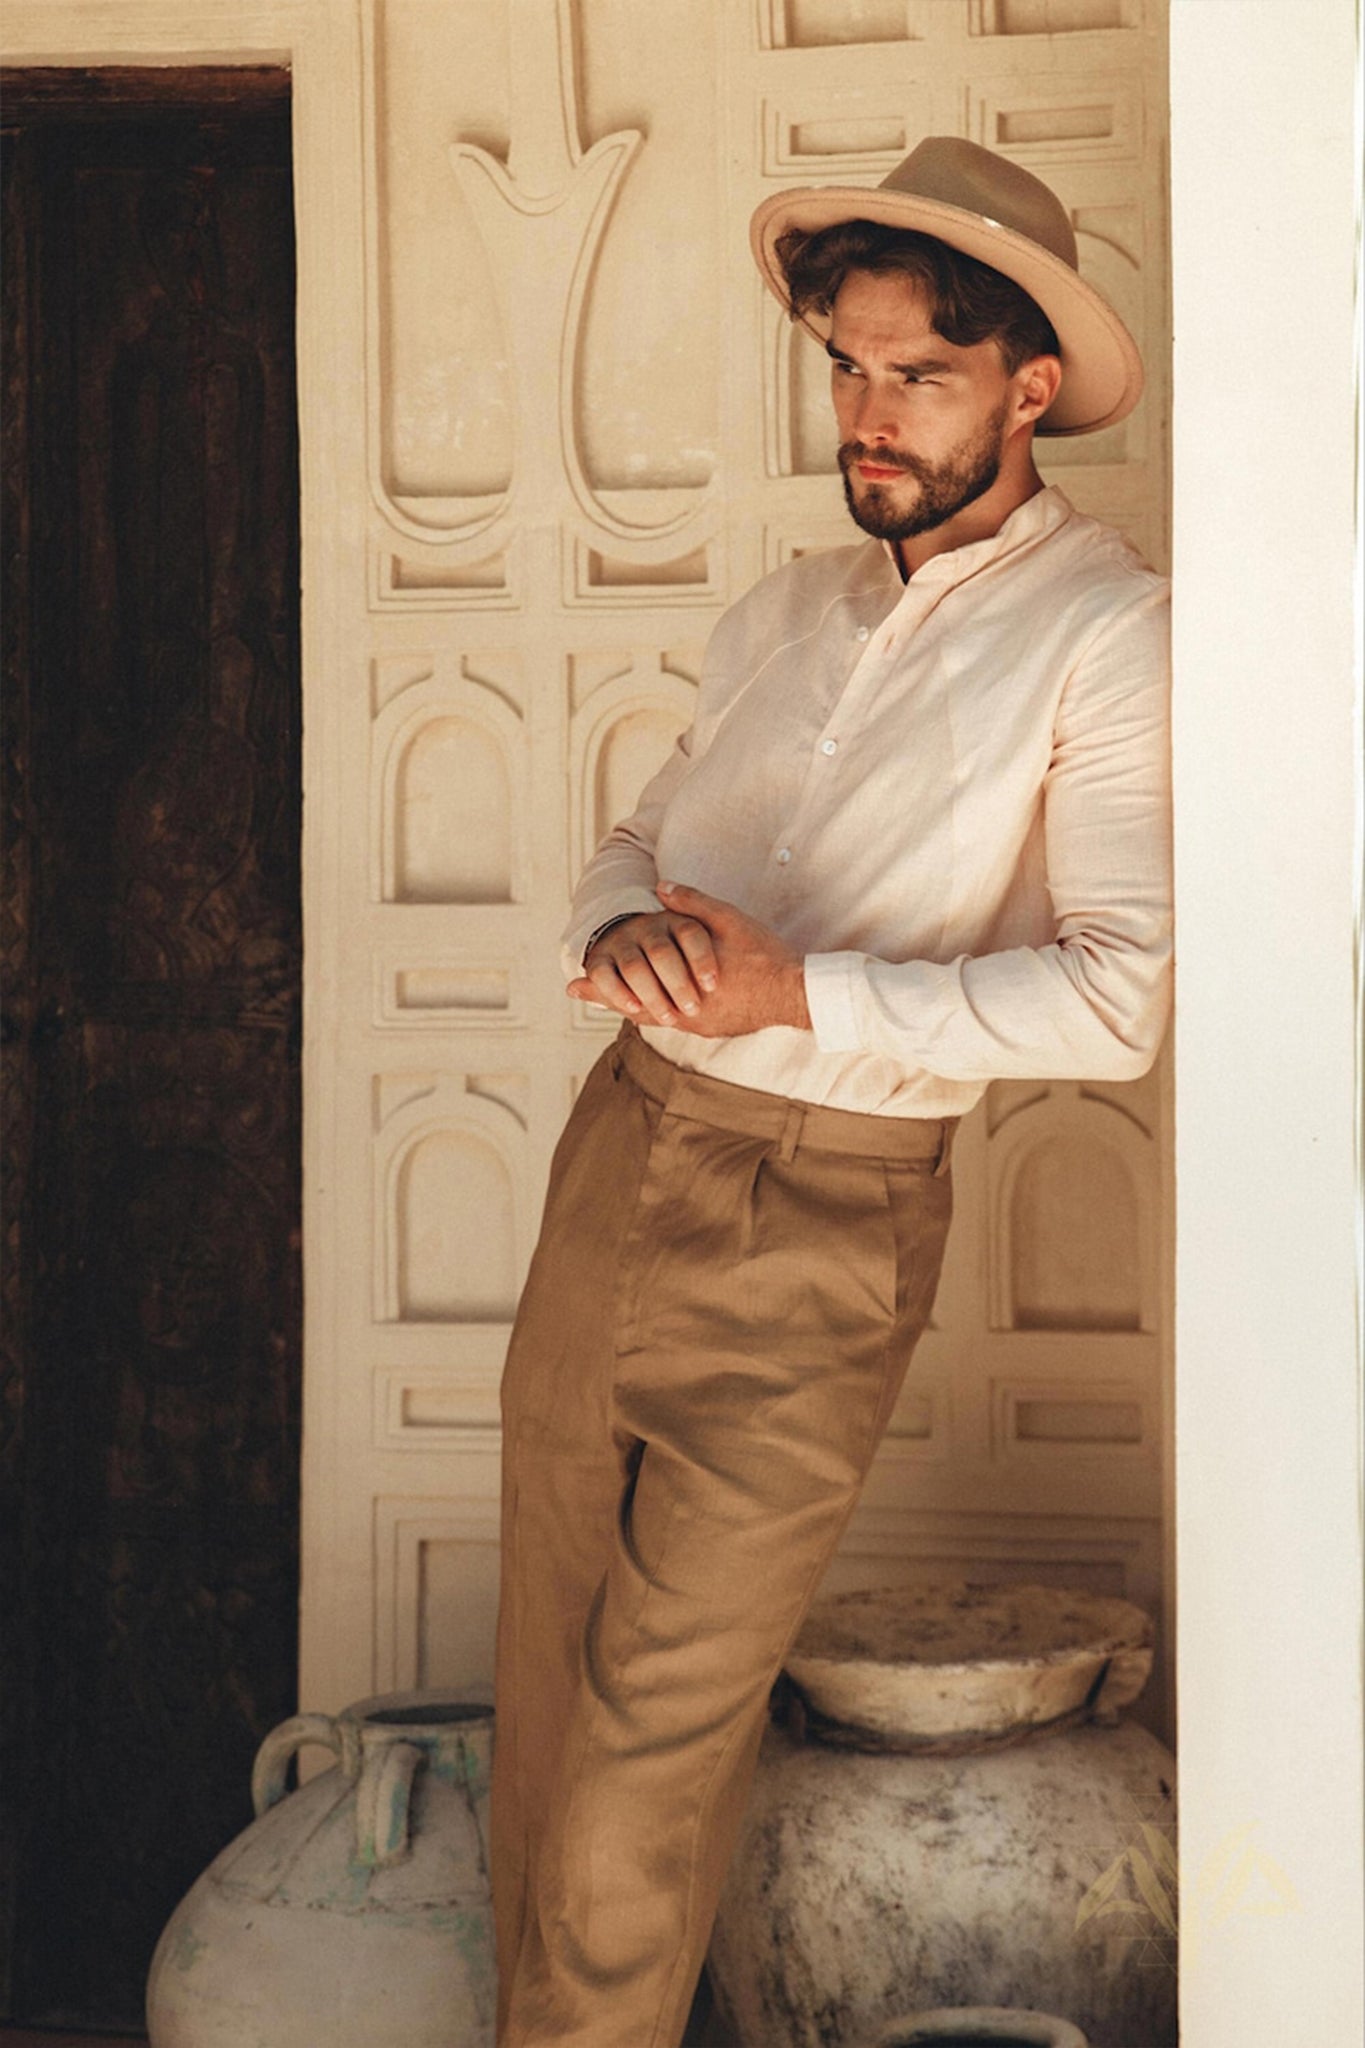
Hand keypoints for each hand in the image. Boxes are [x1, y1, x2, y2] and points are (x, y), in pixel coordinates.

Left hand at [567, 881, 809, 1037]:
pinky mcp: (710, 1029)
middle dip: (607, 998)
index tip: (572, 983)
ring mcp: (697, 1024)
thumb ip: (692, 903)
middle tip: (577, 992)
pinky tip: (649, 1009)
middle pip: (636, 1008)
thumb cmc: (763, 954)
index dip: (601, 985)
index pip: (631, 986)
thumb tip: (660, 886)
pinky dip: (657, 1015)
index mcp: (682, 982)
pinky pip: (674, 1024)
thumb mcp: (728, 920)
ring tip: (606, 1001)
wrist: (795, 993)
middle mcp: (685, 1010)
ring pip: (654, 1018)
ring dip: (631, 1008)